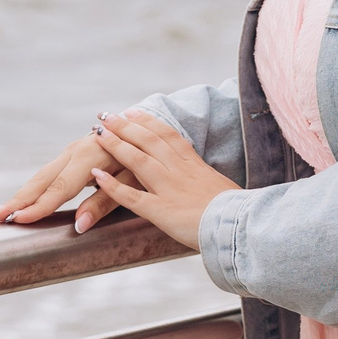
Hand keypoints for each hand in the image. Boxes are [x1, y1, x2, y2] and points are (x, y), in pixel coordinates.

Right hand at [0, 125, 141, 234]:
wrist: (147, 129)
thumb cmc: (145, 159)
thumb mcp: (134, 180)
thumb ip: (106, 202)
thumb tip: (79, 225)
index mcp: (91, 156)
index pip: (60, 188)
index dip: (39, 206)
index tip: (18, 219)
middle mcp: (76, 150)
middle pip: (42, 180)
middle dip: (18, 200)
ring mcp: (72, 150)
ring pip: (42, 176)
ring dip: (21, 195)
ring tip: (0, 212)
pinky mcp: (72, 154)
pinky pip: (49, 174)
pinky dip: (32, 188)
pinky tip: (20, 201)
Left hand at [82, 110, 239, 250]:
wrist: (241, 226)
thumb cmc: (237, 212)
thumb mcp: (222, 188)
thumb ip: (207, 182)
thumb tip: (207, 182)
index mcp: (194, 165)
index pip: (168, 135)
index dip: (148, 122)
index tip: (132, 112)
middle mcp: (180, 171)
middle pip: (149, 140)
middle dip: (125, 126)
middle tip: (107, 115)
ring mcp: (169, 189)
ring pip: (138, 160)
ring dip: (115, 145)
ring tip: (97, 133)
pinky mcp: (161, 211)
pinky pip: (132, 197)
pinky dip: (112, 186)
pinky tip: (97, 176)